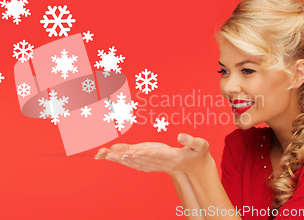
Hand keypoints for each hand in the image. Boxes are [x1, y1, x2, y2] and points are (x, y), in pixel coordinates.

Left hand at [94, 133, 213, 174]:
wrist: (196, 168)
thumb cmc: (199, 154)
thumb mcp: (201, 146)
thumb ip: (192, 140)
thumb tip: (180, 135)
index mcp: (171, 157)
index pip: (154, 154)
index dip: (141, 153)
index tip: (129, 153)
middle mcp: (159, 162)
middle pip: (138, 158)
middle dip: (121, 155)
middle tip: (105, 153)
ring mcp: (155, 164)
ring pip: (133, 161)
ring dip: (118, 158)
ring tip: (102, 154)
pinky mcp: (152, 163)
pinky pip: (135, 162)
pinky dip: (124, 159)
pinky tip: (113, 156)